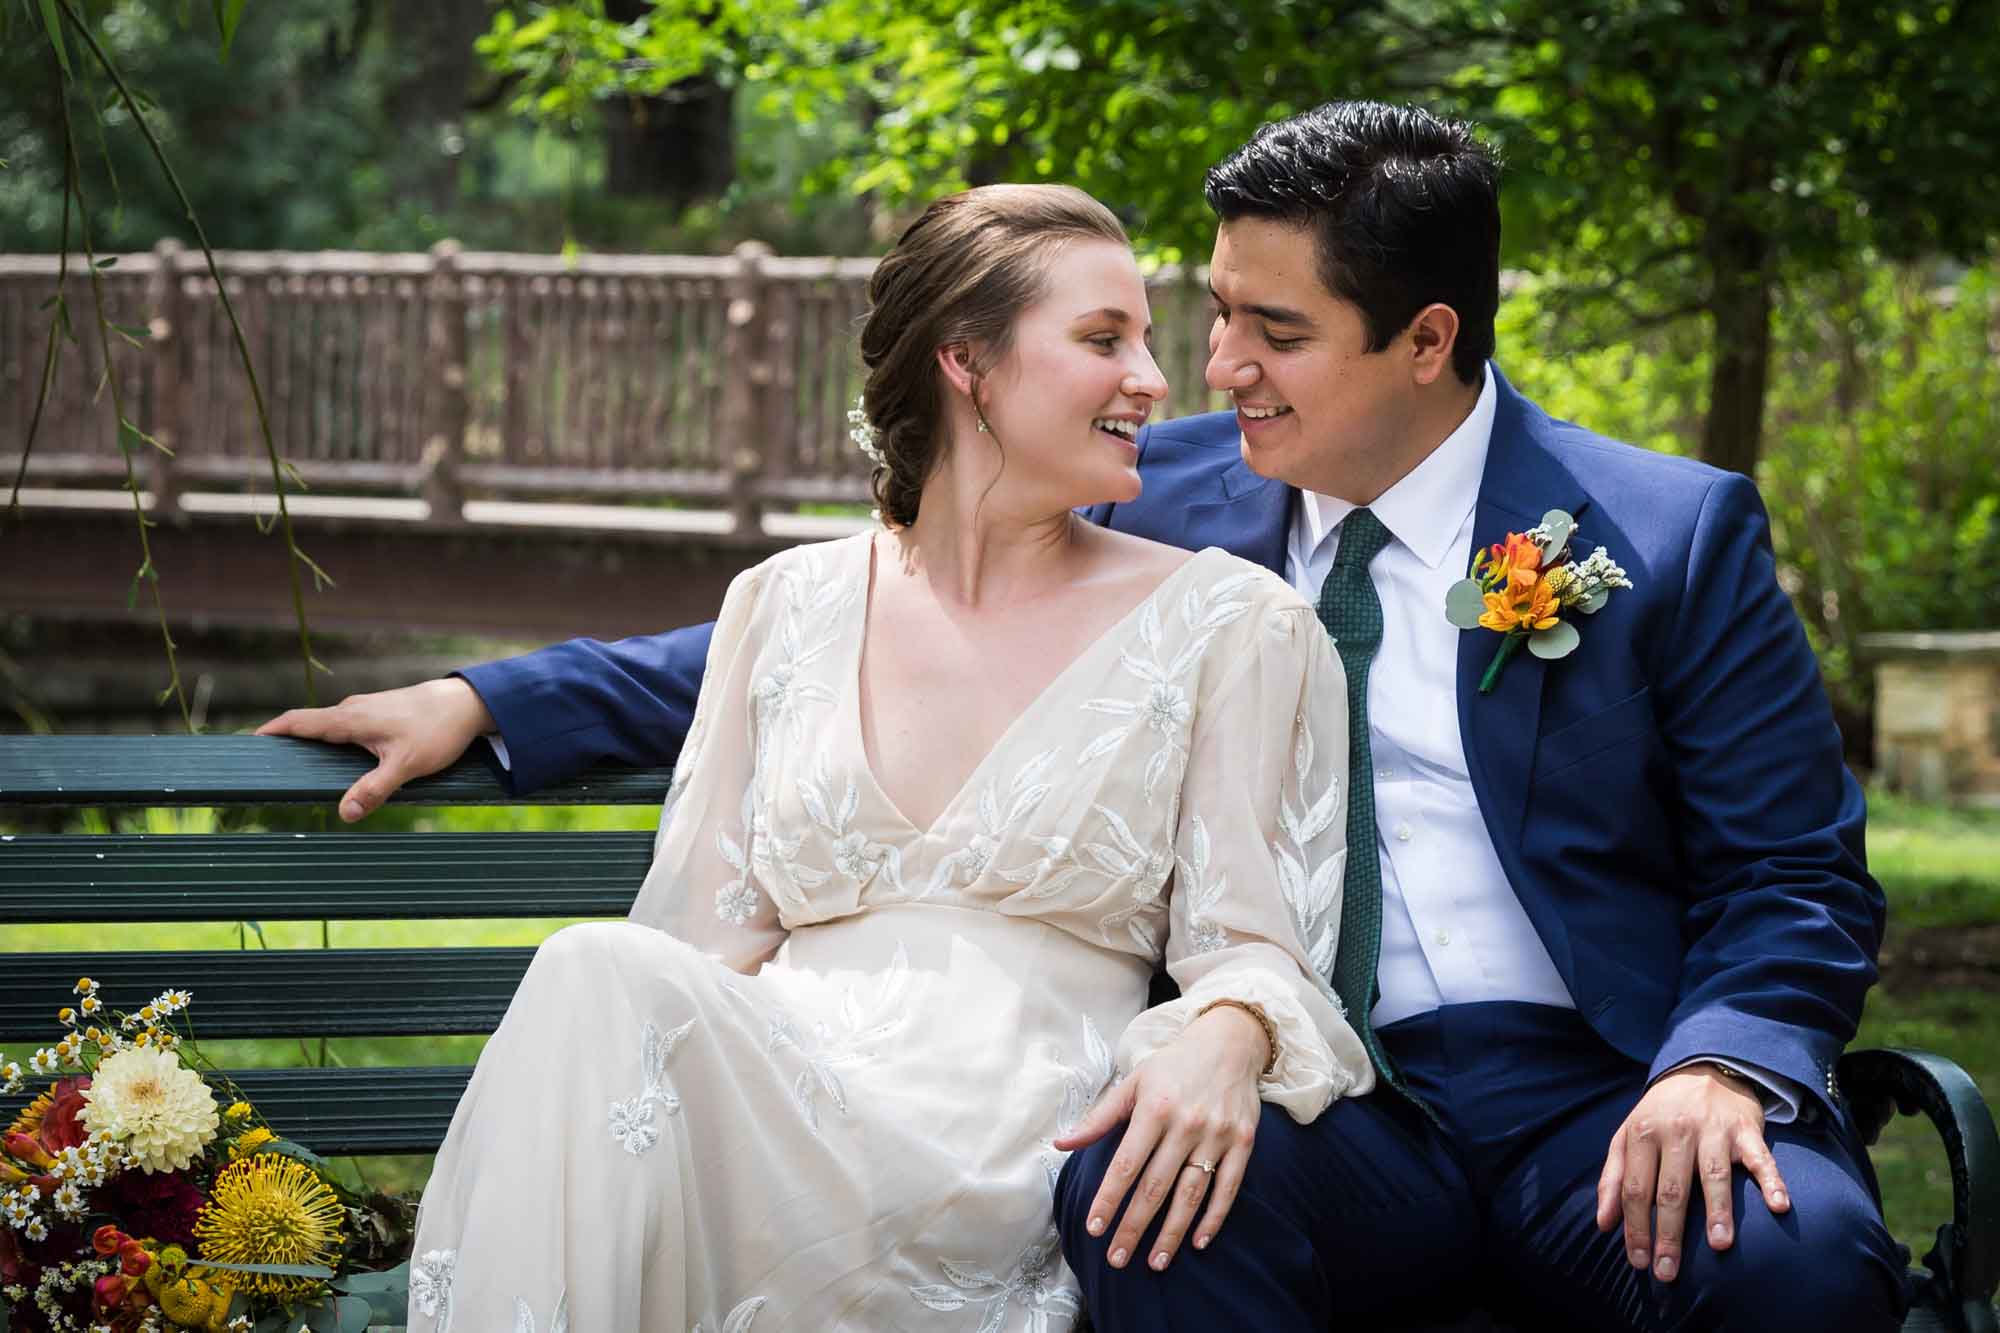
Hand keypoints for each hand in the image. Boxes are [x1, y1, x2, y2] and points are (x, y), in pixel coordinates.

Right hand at [256, 678, 494, 821]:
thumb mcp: (406, 765)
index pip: (297, 721)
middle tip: (263, 765)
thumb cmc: (438, 731)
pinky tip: (335, 761)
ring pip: (328, 727)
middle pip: (307, 725)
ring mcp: (366, 709)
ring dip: (309, 743)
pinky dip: (332, 741)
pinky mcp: (380, 713)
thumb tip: (343, 814)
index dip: (270, 731)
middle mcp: (352, 709)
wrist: (469, 703)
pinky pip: (345, 727)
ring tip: (293, 767)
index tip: (245, 743)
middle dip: (284, 742)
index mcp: (350, 718)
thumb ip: (374, 790)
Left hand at [1052, 1005, 1268, 1271]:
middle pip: (1155, 1186)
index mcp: (1154, 1109)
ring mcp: (1217, 1135)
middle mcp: (1186, 1124)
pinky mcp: (1243, 1142)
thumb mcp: (1133, 1083)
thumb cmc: (1173, 1066)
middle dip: (1134, 1226)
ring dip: (1172, 1232)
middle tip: (1117, 1259)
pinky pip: (1228, 1187)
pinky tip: (1199, 1241)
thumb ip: (1098, 1118)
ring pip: (1191, 1193)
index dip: (1108, 1199)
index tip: (1093, 1229)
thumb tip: (1060, 1143)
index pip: (1125, 1164)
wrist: (1229, 1043)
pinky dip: (1214, 1217)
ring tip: (1154, 1262)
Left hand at [1595, 1062, 1789, 1282]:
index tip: (1639, 1262)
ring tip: (1719, 1244)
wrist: (1703, 1068)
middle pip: (1671, 1189)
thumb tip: (1604, 1223)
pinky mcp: (1746, 1129)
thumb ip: (1613, 1177)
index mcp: (1642, 1133)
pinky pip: (1761, 1157)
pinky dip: (1771, 1180)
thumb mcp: (1627, 1135)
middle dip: (1669, 1233)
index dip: (1635, 1227)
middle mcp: (1676, 1131)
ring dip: (1718, 1210)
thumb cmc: (1660, 1114)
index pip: (1635, 1188)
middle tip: (1669, 1270)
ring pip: (1713, 1175)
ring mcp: (1713, 1129)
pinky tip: (1778, 1205)